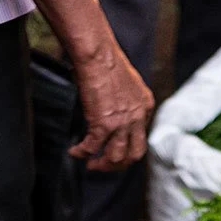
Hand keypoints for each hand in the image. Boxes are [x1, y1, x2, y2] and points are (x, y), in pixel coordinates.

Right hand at [70, 44, 153, 171]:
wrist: (98, 55)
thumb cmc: (107, 61)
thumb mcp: (128, 83)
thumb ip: (127, 100)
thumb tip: (115, 110)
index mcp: (145, 106)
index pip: (141, 136)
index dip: (127, 147)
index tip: (114, 148)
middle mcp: (137, 117)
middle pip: (134, 154)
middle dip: (119, 165)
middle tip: (106, 165)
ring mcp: (121, 123)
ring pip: (116, 157)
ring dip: (102, 165)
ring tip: (90, 164)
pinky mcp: (103, 124)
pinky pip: (92, 148)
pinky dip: (81, 153)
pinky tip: (75, 151)